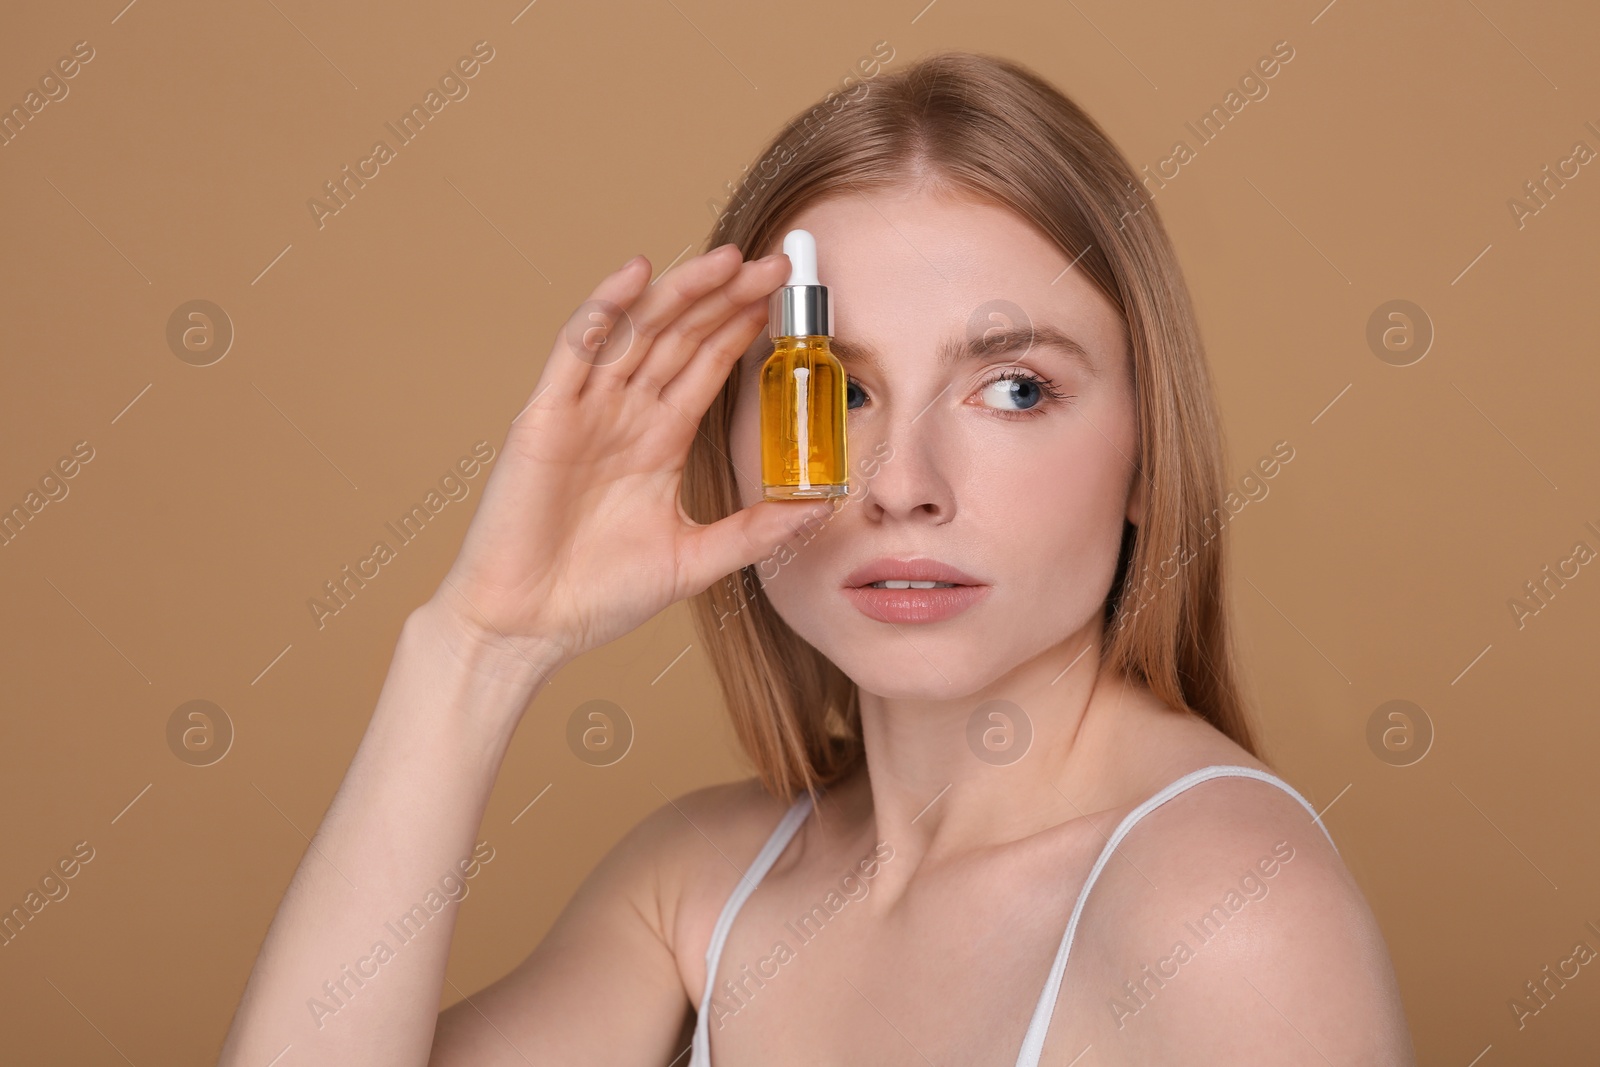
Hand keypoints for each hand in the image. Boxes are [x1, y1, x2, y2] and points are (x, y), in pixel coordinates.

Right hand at [423, 243, 827, 679]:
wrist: (528, 626)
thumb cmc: (599, 596)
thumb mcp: (695, 559)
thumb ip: (754, 531)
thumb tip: (818, 508)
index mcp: (659, 441)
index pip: (707, 366)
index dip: (742, 328)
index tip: (785, 299)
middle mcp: (625, 415)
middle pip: (681, 337)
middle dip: (726, 298)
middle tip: (776, 264)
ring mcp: (585, 410)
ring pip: (638, 331)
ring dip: (681, 291)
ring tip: (727, 259)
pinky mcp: (545, 416)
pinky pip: (576, 349)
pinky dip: (604, 308)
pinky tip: (636, 273)